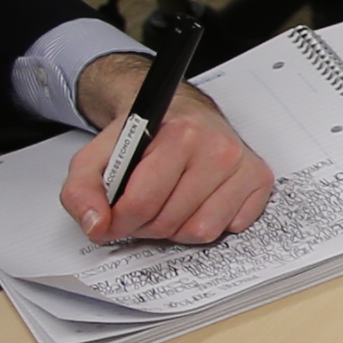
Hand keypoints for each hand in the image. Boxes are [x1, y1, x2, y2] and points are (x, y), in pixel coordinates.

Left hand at [63, 75, 272, 242]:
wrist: (181, 111)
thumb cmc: (145, 135)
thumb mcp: (98, 155)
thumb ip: (81, 190)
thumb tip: (96, 225)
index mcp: (180, 135)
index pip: (143, 202)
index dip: (118, 221)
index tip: (111, 220)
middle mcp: (219, 148)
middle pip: (170, 221)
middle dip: (145, 225)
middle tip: (138, 211)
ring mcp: (244, 165)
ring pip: (201, 231)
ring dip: (176, 229)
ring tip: (166, 207)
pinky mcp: (261, 180)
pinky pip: (230, 228)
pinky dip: (208, 223)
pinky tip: (197, 203)